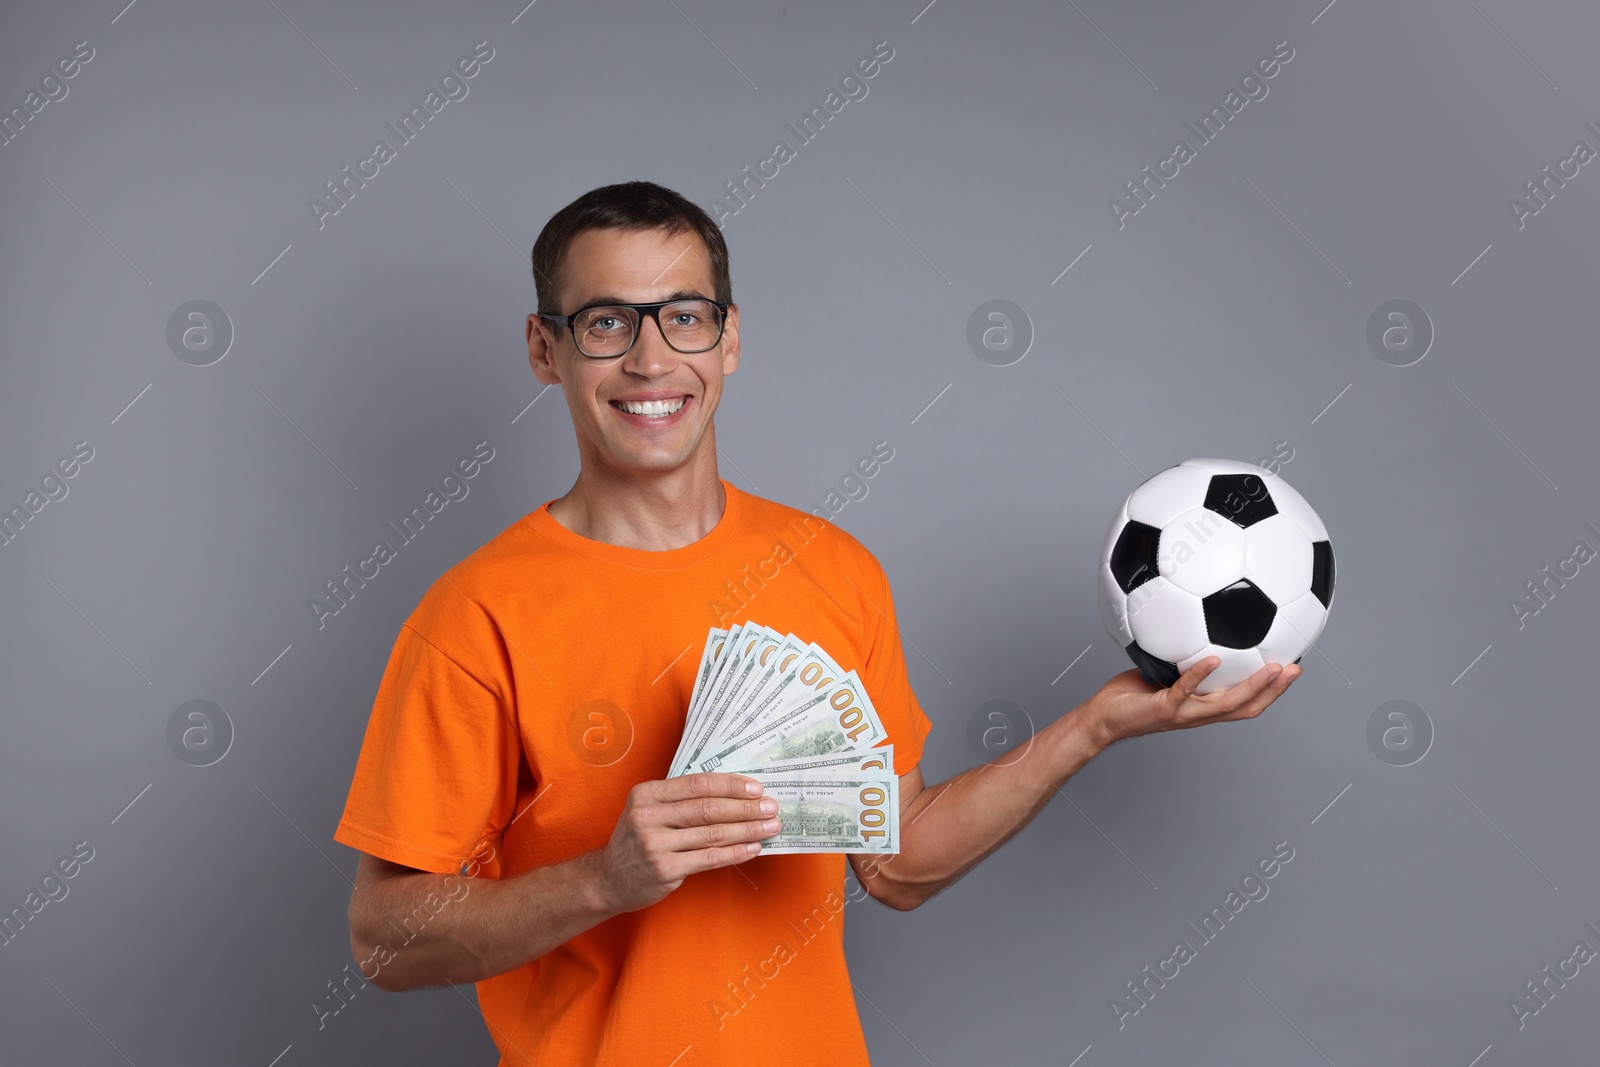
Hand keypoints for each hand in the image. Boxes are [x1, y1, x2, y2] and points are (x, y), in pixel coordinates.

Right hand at [593, 773, 781, 912]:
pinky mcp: (664, 869)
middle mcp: (648, 816)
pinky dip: (735, 852)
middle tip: (771, 807)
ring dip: (747, 830)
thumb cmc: (638, 840)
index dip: (731, 785)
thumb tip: (735, 795)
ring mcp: (654, 844)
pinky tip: (753, 848)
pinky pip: (709, 858)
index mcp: (647, 793)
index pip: (698, 784)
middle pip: (708, 808)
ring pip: (712, 833)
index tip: (756, 788)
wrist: (609, 878)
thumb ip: (682, 800)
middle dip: (745, 807)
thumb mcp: (649, 810)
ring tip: (770, 827)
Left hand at [1077, 659, 1300, 750]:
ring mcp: (1183, 713)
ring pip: (1225, 704)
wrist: (1102, 718)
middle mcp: (1199, 714)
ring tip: (1271, 668)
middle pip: (1247, 707)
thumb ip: (1183, 659)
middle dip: (1274, 691)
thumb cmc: (1131, 695)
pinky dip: (1199, 676)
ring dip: (1251, 686)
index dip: (1271, 692)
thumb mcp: (1164, 673)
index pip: (1246, 703)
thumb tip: (1194, 626)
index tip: (1291, 671)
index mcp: (1203, 707)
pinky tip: (1212, 660)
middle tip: (1295, 671)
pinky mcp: (1163, 708)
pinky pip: (1184, 691)